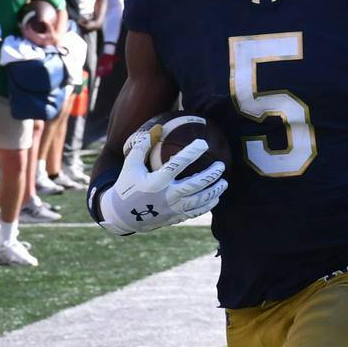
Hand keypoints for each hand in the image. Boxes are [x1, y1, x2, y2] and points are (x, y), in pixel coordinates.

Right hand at [94, 127, 226, 234]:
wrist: (123, 215)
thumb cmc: (127, 185)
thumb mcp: (130, 164)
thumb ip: (142, 146)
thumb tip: (156, 128)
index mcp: (156, 182)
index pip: (178, 164)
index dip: (192, 153)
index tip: (203, 144)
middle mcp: (166, 196)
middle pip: (194, 185)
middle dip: (211, 175)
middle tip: (221, 165)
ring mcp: (172, 209)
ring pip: (199, 201)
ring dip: (214, 191)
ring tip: (224, 182)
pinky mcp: (174, 218)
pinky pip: (195, 212)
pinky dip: (207, 205)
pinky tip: (216, 198)